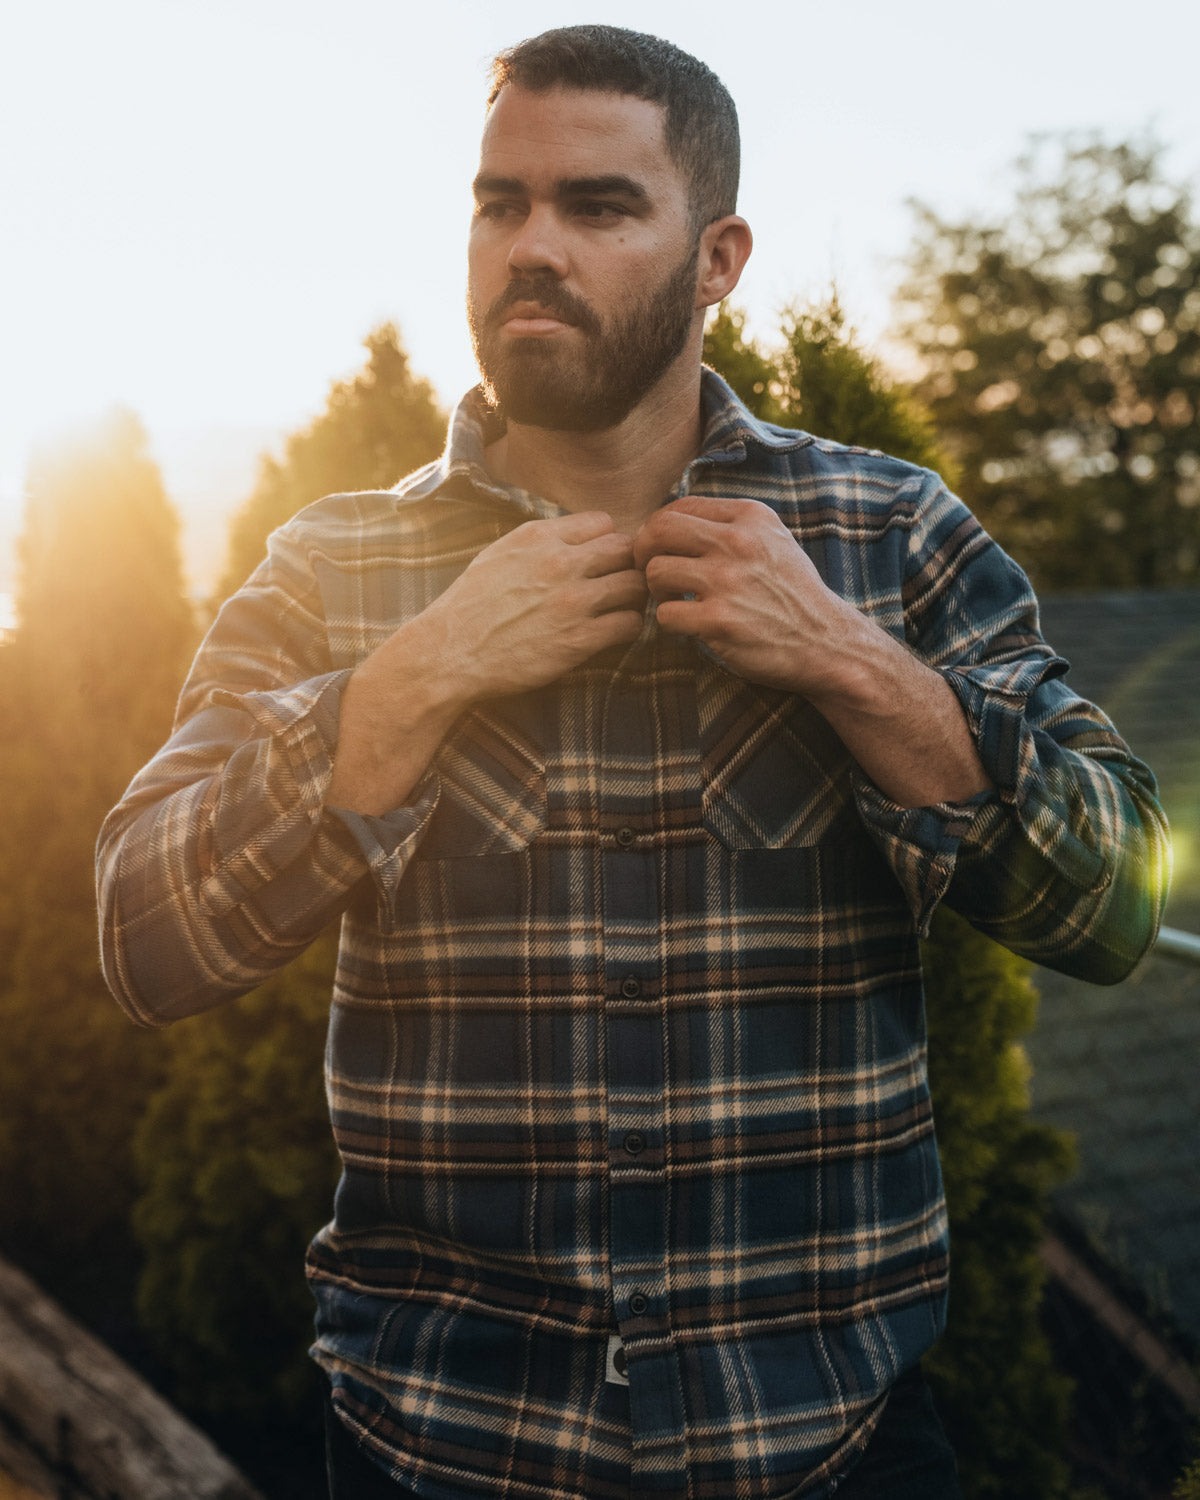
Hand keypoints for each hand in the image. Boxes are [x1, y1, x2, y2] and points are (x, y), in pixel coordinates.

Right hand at [402, 509, 646, 707]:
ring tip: (620, 608)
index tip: (602, 560)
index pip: (603, 522)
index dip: (607, 542)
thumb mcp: (499, 555)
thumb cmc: (471, 607)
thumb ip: (538, 542)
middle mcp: (559, 563)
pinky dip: (629, 628)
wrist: (450, 653)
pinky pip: (629, 624)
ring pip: (636, 585)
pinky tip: (613, 632)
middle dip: (628, 566)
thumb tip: (573, 537)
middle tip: (620, 584)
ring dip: (633, 597)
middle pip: (626, 550)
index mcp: (538, 537)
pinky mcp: (578, 640)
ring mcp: (572, 601)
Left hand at [633, 496, 853, 697]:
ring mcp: (727, 582)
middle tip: (650, 572)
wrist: (826, 642)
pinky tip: (689, 626)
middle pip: (658, 531)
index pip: (679, 506)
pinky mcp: (719, 621)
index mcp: (749, 517)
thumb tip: (676, 519)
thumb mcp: (773, 540)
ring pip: (656, 572)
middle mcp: (738, 542)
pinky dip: (670, 623)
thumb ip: (731, 524)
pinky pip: (665, 615)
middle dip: (643, 552)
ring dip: (656, 591)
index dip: (658, 529)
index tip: (662, 549)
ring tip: (675, 601)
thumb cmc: (792, 593)